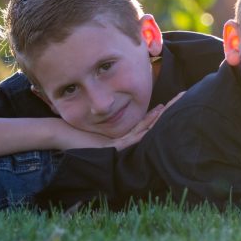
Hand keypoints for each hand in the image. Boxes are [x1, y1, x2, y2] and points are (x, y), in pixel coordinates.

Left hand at [58, 92, 184, 150]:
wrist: (58, 136)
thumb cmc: (73, 125)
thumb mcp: (94, 116)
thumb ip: (107, 109)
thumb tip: (115, 93)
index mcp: (122, 135)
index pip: (147, 122)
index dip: (161, 112)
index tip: (173, 100)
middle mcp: (124, 141)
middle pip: (151, 126)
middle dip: (167, 112)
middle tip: (182, 98)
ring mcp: (120, 146)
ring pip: (146, 130)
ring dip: (161, 117)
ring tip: (173, 105)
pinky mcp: (113, 147)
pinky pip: (134, 135)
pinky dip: (146, 125)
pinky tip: (156, 114)